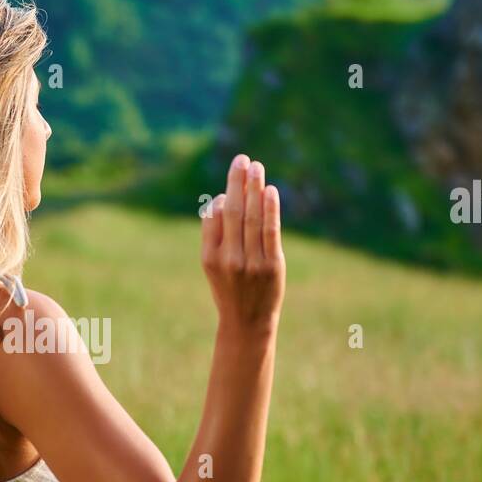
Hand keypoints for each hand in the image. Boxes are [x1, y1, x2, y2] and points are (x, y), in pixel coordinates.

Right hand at [200, 154, 284, 333]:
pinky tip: (269, 191)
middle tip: (242, 159)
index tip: (233, 175)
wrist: (247, 322)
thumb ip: (213, 235)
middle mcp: (228, 259)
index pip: (214, 218)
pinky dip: (269, 209)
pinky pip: (270, 231)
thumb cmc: (229, 289)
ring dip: (254, 189)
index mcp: (209, 258)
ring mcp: (251, 263)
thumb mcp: (212, 265)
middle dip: (237, 182)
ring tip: (256, 167)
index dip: (223, 195)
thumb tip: (219, 200)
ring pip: (251, 218)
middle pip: (232, 212)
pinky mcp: (272, 265)